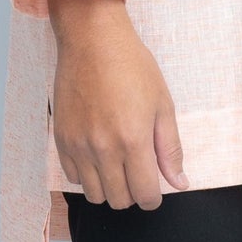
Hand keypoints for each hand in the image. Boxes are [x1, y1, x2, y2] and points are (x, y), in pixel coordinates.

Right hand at [42, 0, 185, 209]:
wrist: (93, 40)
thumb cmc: (132, 66)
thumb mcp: (163, 105)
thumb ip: (170, 148)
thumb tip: (180, 182)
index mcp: (133, 140)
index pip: (144, 195)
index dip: (153, 198)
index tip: (154, 189)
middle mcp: (103, 148)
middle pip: (119, 200)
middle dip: (132, 194)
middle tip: (137, 173)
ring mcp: (79, 145)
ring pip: (93, 194)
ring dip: (109, 187)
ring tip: (117, 166)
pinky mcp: (61, 138)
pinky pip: (73, 176)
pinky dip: (87, 174)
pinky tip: (97, 155)